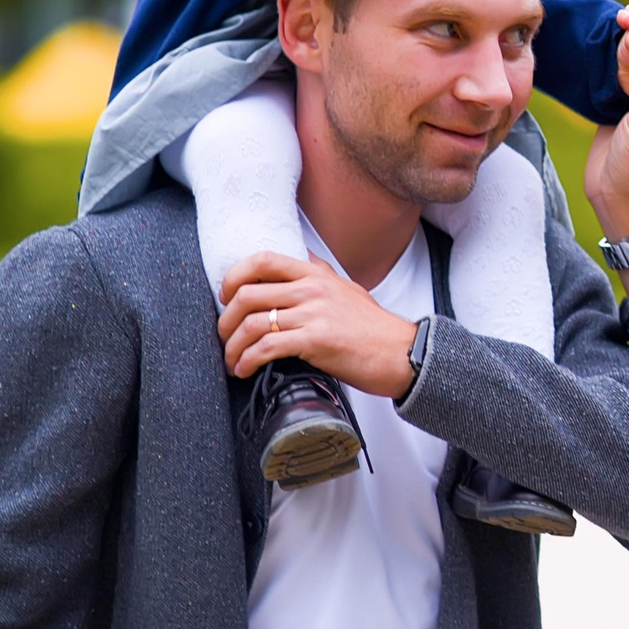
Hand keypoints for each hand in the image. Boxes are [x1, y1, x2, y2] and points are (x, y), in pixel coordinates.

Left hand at [218, 251, 419, 397]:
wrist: (403, 353)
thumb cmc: (375, 329)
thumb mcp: (347, 289)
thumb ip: (320, 274)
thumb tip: (299, 258)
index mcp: (317, 274)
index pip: (263, 260)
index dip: (234, 276)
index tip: (226, 296)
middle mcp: (313, 289)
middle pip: (247, 294)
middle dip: (226, 320)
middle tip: (225, 337)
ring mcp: (314, 314)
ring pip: (253, 323)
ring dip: (233, 346)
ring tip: (232, 360)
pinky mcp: (316, 341)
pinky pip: (267, 347)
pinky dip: (248, 361)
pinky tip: (246, 369)